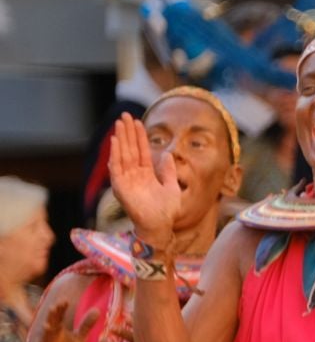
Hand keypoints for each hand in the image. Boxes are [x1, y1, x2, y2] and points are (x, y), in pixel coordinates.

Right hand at [32, 298, 99, 341]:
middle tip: (57, 305)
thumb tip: (96, 309)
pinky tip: (45, 341)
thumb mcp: (79, 339)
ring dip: (47, 328)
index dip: (61, 309)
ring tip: (49, 322)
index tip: (65, 300)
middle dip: (53, 315)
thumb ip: (86, 325)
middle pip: (51, 323)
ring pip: (45, 335)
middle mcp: (50, 335)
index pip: (59, 317)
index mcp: (58, 330)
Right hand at [108, 114, 180, 249]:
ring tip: (120, 123)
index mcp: (146, 174)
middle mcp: (134, 174)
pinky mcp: (120, 186)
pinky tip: (115, 141)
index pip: (141, 151)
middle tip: (125, 115)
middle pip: (130, 149)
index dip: (139, 137)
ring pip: (122, 154)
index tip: (138, 122)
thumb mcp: (172, 187)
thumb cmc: (166, 211)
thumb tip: (167, 155)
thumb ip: (169, 171)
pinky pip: (116, 167)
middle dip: (128, 132)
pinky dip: (115, 154)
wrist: (160, 225)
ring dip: (121, 138)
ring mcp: (126, 179)